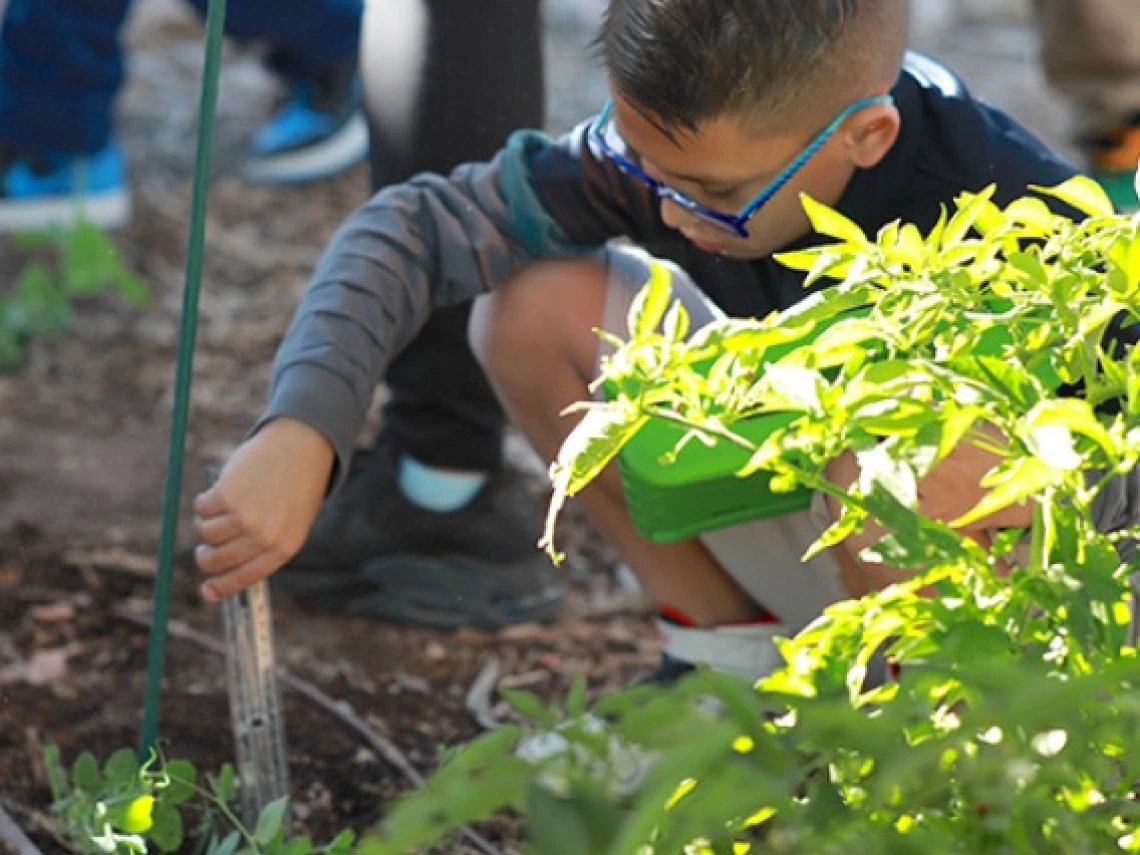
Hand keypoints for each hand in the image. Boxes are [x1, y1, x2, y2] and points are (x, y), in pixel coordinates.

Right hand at [193, 417, 334, 602]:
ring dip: (207, 522)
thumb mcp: (289, 524)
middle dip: (205, 557)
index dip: (222, 587)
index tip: (206, 592)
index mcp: (284, 548)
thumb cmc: (294, 489)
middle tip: (203, 550)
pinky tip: (225, 487)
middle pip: (216, 560)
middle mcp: (264, 537)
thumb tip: (223, 572)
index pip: (245, 578)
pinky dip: (206, 500)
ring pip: (205, 532)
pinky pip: (201, 508)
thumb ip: (262, 548)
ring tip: (225, 507)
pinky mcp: (227, 495)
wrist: (301, 447)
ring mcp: (245, 517)